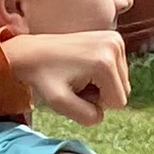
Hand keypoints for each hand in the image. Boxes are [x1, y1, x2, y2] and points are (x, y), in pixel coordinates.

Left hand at [7, 29, 128, 127]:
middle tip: (75, 83)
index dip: (96, 104)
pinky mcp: (113, 37)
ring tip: (77, 74)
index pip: (118, 102)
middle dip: (100, 93)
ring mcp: (115, 39)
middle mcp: (115, 46)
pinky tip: (83, 66)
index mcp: (105, 63)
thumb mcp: (59, 102)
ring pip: (121, 80)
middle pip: (123, 90)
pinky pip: (117, 68)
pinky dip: (102, 73)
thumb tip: (101, 115)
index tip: (76, 91)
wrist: (31, 52)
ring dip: (101, 84)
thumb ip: (85, 116)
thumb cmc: (42, 78)